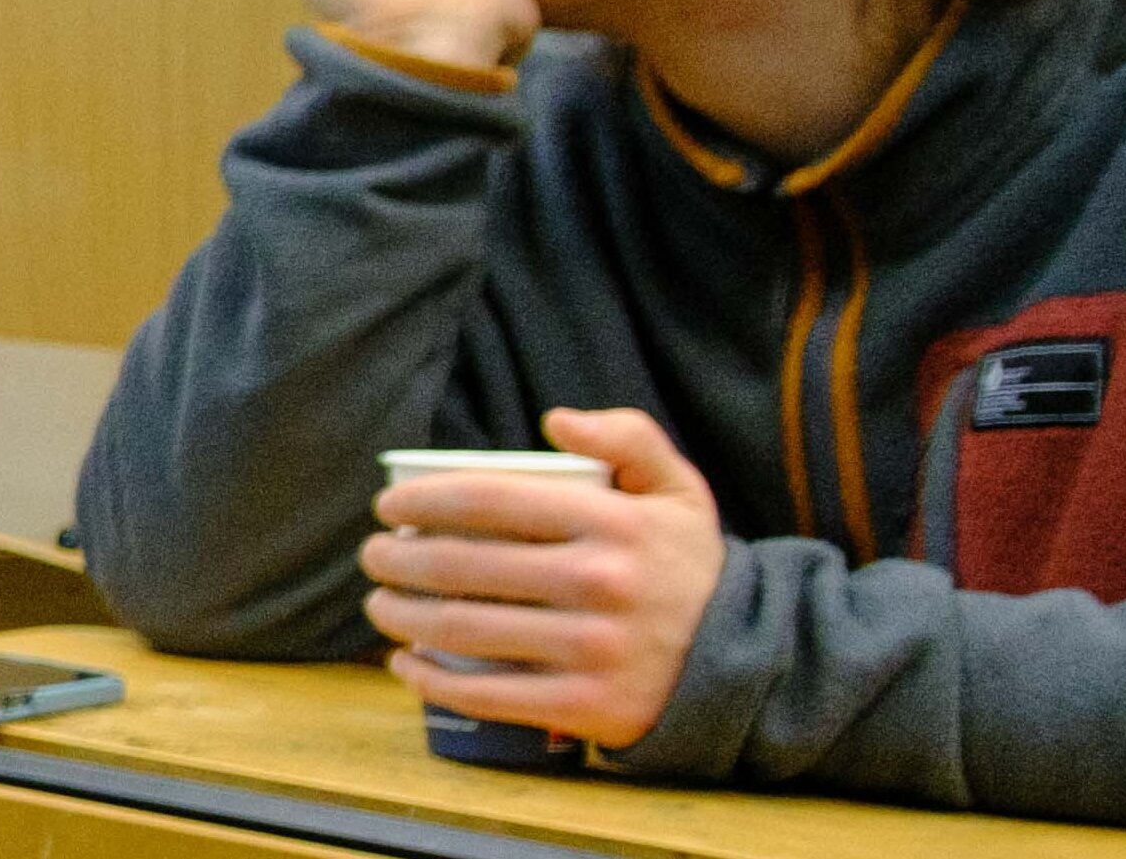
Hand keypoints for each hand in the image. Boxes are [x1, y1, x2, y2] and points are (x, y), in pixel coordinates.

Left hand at [362, 407, 730, 751]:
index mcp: (613, 523)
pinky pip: (488, 694)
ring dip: (402, 615)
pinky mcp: (586, 706)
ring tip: (379, 602)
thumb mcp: (679, 490)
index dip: (423, 500)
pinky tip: (405, 664)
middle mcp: (600, 584)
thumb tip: (555, 419)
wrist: (751, 661)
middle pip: (465, 567)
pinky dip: (432, 680)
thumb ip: (630, 437)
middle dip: (398, 559)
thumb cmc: (689, 566)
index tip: (388, 506)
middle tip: (373, 556)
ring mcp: (592, 650)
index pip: (491, 501)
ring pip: (465, 629)